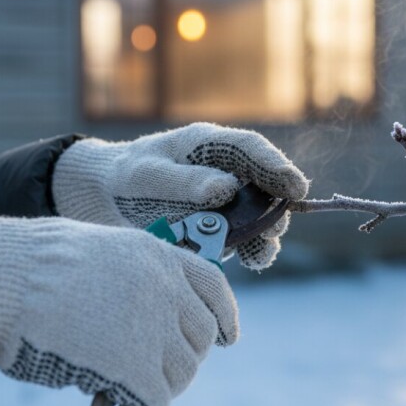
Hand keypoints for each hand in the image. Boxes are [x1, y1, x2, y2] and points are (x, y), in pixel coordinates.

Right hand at [0, 215, 236, 405]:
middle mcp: (165, 287)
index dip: (226, 315)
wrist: (4, 279)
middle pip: (201, 337)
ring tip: (113, 386)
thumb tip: (146, 322)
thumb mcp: (96, 254)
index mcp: (155, 254)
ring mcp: (154, 326)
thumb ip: (130, 280)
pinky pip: (155, 399)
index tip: (229, 338)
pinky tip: (101, 401)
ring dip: (156, 385)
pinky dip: (130, 405)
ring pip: (183, 373)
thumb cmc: (29, 266)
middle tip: (144, 372)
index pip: (213, 285)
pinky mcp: (136, 365)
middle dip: (179, 359)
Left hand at [52, 122, 308, 268]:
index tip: (296, 186)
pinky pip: (243, 235)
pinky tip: (253, 260)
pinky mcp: (220, 223)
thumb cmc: (127, 175)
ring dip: (265, 232)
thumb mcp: (147, 174)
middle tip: (278, 226)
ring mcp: (225, 198)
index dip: (277, 166)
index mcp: (208, 145)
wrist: (109, 196)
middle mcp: (224, 169)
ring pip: (258, 213)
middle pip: (263, 184)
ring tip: (263, 252)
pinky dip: (250, 248)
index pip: (250, 149)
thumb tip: (227, 188)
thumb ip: (184, 181)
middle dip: (275, 205)